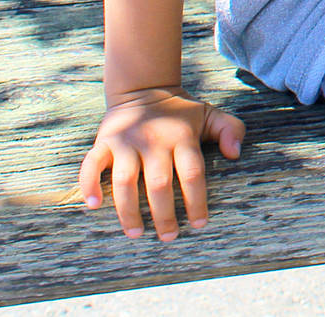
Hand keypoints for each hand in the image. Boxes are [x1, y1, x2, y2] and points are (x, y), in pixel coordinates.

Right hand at [79, 87, 245, 240]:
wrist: (143, 88)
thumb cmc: (180, 113)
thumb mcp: (210, 114)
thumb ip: (230, 130)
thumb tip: (235, 154)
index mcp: (181, 137)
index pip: (192, 173)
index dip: (196, 201)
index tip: (199, 223)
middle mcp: (153, 140)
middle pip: (159, 183)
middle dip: (164, 215)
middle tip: (169, 237)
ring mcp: (126, 142)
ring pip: (125, 181)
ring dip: (129, 210)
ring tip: (136, 233)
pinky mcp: (104, 142)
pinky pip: (91, 165)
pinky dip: (89, 185)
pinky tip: (94, 206)